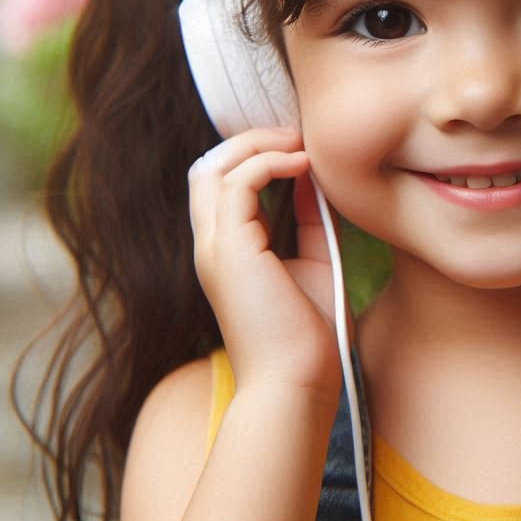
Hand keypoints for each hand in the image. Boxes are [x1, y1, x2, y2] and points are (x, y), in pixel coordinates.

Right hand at [188, 127, 343, 400]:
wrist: (298, 385)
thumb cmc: (309, 336)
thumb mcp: (314, 262)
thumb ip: (307, 221)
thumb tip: (314, 180)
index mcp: (228, 251)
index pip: (221, 185)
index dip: (253, 156)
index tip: (298, 147)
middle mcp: (212, 246)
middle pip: (206, 168)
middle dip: (249, 140)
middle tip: (295, 135)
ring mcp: (215, 248)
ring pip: (213, 168)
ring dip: (259, 145)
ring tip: (300, 144)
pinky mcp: (229, 252)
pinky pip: (236, 184)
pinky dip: (268, 164)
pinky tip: (303, 165)